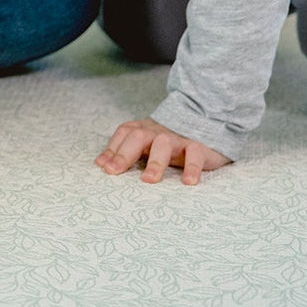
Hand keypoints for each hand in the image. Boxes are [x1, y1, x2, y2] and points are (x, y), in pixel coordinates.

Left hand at [95, 117, 232, 184]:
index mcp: (143, 129)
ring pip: (163, 144)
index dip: (112, 148)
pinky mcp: (198, 146)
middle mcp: (158, 132)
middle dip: (124, 154)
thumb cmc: (168, 142)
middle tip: (114, 172)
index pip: (124, 134)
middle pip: (138, 136)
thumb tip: (102, 164)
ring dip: (154, 162)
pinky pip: (195, 154)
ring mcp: (177, 138)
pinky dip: (192, 167)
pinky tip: (188, 182)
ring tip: (148, 180)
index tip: (103, 166)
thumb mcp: (146, 144)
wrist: (204, 124)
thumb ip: (126, 151)